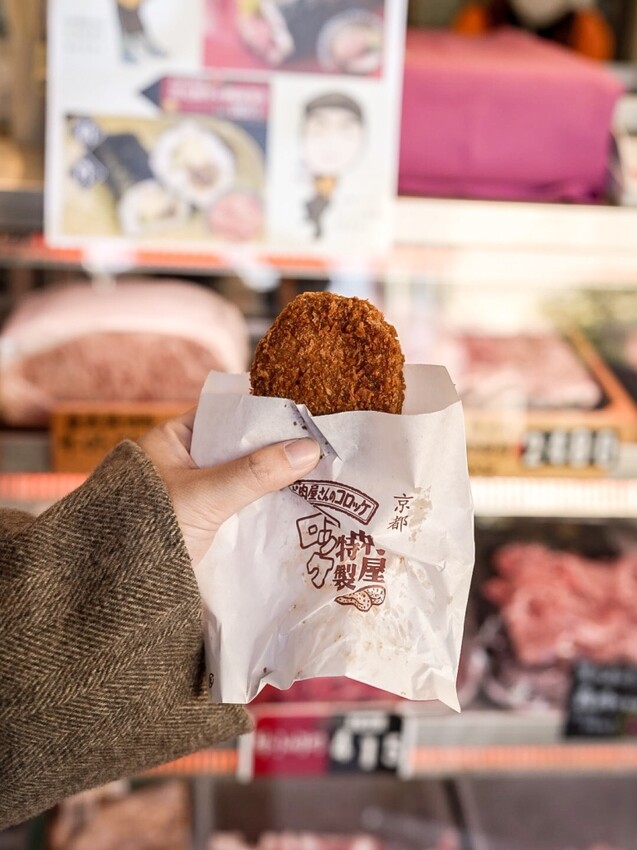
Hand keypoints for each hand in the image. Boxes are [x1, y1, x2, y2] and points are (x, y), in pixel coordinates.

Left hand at [139, 409, 319, 566]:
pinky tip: (299, 506)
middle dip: (276, 451)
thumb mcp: (205, 496)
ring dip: (275, 481)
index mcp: (173, 439)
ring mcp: (197, 494)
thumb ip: (255, 472)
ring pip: (245, 478)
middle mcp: (185, 462)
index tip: (303, 417)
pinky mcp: (207, 524)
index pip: (226, 414)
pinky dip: (266, 507)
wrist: (116, 594)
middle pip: (240, 447)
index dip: (264, 414)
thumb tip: (309, 449)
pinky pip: (243, 506)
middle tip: (320, 447)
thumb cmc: (148, 531)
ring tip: (320, 475)